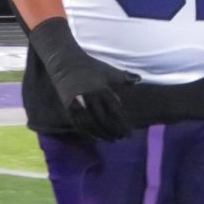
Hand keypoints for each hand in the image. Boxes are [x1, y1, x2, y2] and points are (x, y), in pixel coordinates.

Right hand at [28, 18, 138, 139]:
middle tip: (121, 138)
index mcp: (101, 90)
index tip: (129, 133)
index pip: (114, 111)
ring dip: (102, 134)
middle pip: (103, 120)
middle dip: (113, 131)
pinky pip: (78, 124)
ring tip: (111, 140)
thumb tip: (138, 79)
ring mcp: (77, 104)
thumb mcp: (108, 71)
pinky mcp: (68, 107)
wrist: (65, 63)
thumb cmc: (90, 66)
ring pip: (91, 124)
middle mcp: (89, 99)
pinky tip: (95, 137)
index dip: (121, 124)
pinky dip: (87, 132)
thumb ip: (124, 77)